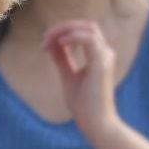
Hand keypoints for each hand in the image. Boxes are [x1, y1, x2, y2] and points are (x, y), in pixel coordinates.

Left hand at [42, 19, 119, 139]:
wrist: (96, 123)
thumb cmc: (84, 104)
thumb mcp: (68, 76)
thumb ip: (62, 59)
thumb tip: (51, 44)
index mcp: (99, 55)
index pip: (83, 31)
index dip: (62, 32)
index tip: (44, 44)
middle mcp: (105, 53)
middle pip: (86, 25)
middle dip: (63, 27)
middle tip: (45, 38)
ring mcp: (105, 57)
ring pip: (88, 28)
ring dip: (66, 29)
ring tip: (48, 40)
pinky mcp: (101, 64)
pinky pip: (90, 39)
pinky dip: (74, 36)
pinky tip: (60, 44)